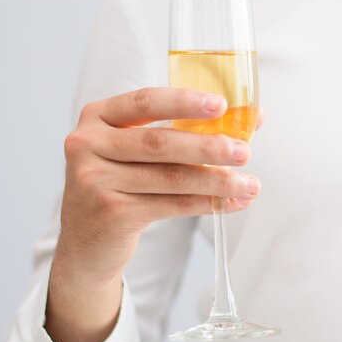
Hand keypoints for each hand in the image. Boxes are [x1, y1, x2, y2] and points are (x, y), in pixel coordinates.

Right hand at [47, 87, 261, 341]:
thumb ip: (187, 129)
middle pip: (159, 142)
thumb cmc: (124, 182)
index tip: (222, 105)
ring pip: (170, 177)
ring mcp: (94, 180)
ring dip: (217, 181)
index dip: (185, 101)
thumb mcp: (141, 150)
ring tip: (250, 184)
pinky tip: (233, 202)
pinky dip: (207, 203)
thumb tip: (253, 117)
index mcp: (98, 116)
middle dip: (208, 147)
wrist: (87, 241)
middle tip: (245, 151)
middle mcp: (88, 144)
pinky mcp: (111, 213)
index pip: (145, 101)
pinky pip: (171, 205)